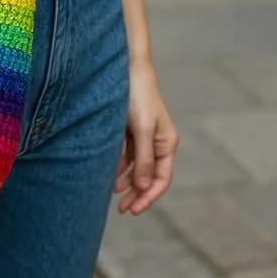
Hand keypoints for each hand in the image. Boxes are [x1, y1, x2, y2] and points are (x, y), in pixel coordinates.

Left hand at [115, 60, 179, 214]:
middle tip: (122, 209)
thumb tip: (145, 188)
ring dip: (127, 181)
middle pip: (149, 176)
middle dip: (137, 193)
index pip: (161, 179)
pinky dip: (120, 166)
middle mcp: (158, 142)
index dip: (149, 197)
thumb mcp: (142, 129)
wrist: (126, 68)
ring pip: (137, 167)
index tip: (134, 209)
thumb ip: (144, 159)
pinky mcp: (130, 129)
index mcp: (167, 143)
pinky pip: (127, 155)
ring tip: (113, 193)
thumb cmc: (137, 96)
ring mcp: (144, 136)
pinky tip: (109, 174)